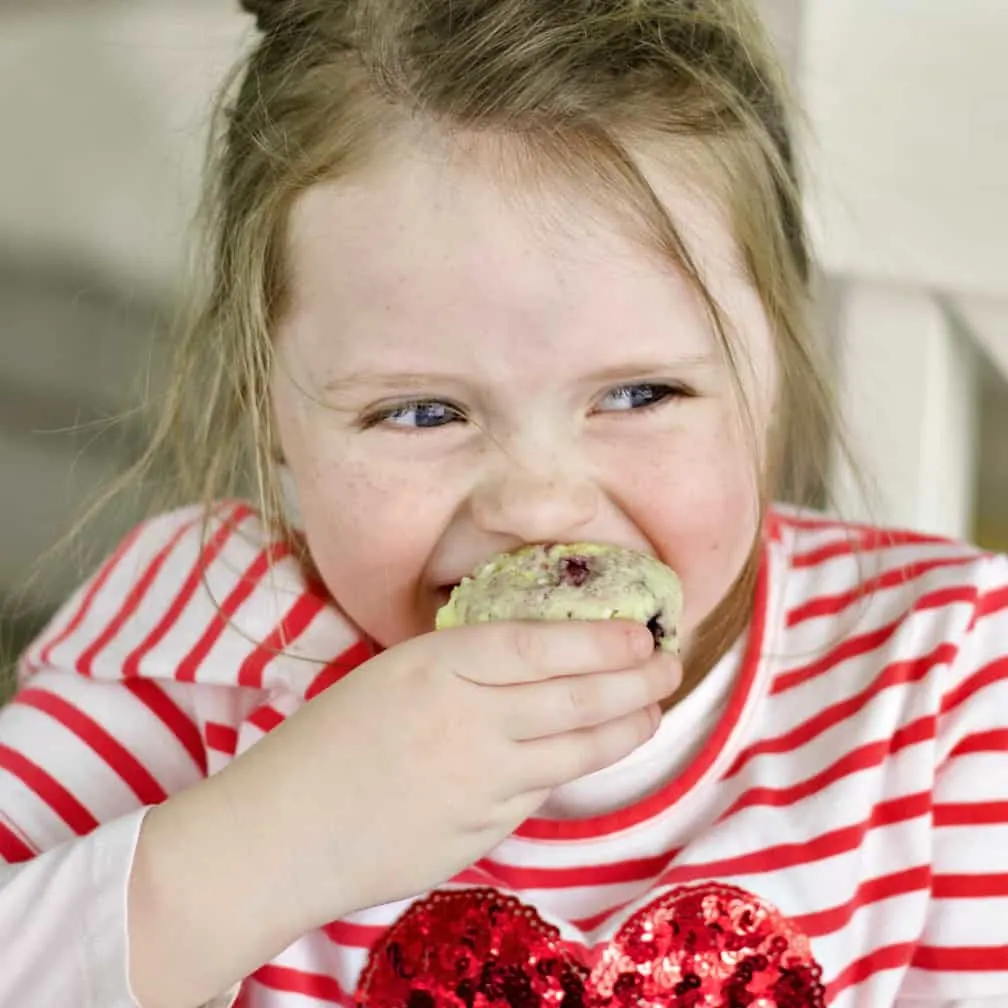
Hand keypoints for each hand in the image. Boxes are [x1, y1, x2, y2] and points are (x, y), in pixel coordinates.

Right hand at [227, 619, 680, 930]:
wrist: (281, 831)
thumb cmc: (326, 741)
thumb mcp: (391, 676)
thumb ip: (462, 669)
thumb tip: (536, 662)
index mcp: (437, 667)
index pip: (542, 646)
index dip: (602, 638)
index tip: (642, 633)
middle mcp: (469, 721)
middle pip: (577, 698)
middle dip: (637, 680)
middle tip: (670, 666)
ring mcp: (479, 783)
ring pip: (576, 752)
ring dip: (625, 728)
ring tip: (650, 711)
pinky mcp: (481, 832)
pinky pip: (538, 791)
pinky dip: (571, 767)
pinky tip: (586, 754)